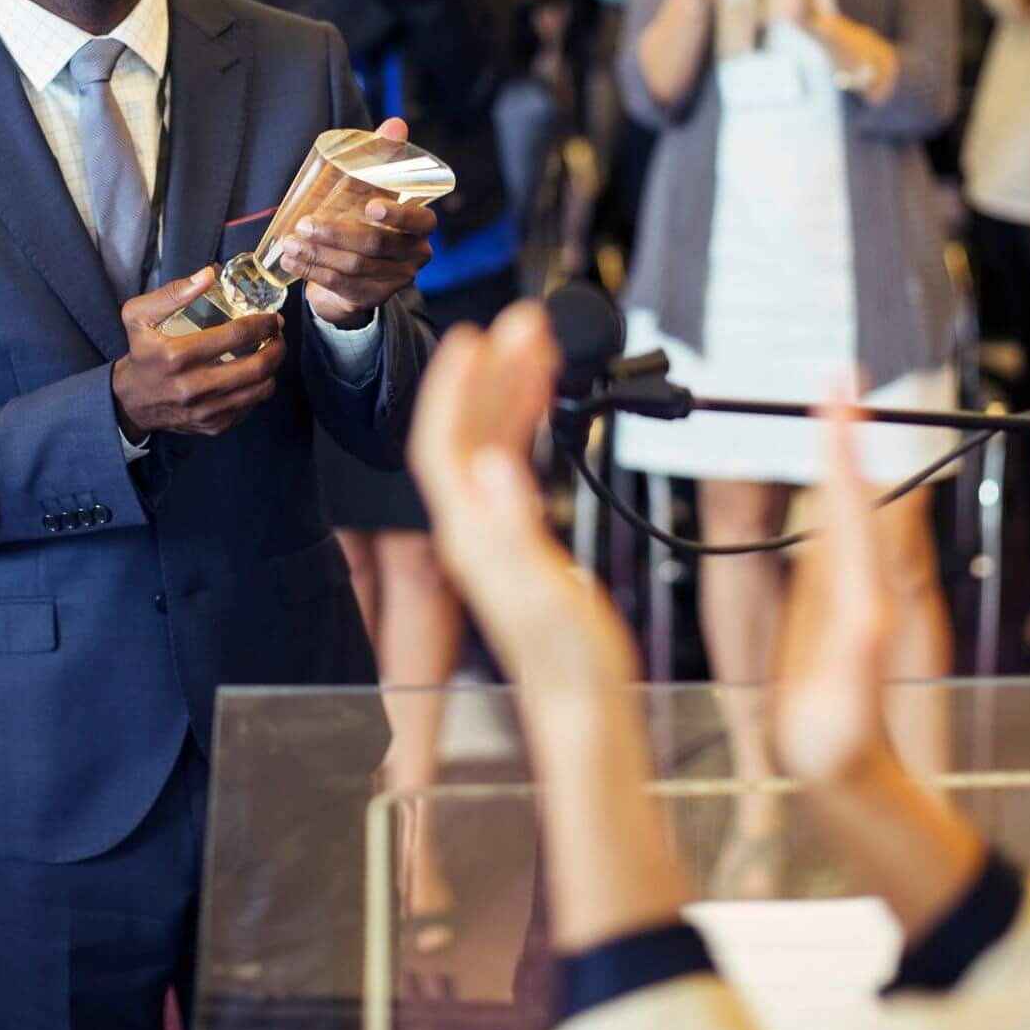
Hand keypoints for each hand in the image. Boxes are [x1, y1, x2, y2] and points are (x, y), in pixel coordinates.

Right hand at [111, 268, 288, 438]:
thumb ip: (172, 293)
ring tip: (271, 353)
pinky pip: (251, 406)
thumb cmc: (141, 353)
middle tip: (278, 334)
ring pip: (260, 390)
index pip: (236, 335)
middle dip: (277, 347)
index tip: (272, 317)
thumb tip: (208, 275)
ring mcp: (206, 410)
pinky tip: (254, 374)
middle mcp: (194, 387)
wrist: (132, 402)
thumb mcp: (138, 316)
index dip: (263, 323)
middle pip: (257, 367)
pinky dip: (259, 388)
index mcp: (177, 355)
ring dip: (273, 368)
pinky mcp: (214, 426)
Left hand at [275, 115, 436, 327]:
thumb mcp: (374, 187)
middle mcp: (415, 255)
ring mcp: (395, 280)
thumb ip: (384, 156)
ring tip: (291, 243)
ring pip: (354, 267)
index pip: (420, 222)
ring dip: (318, 254)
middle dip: (337, 234)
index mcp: (421, 226)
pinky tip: (292, 262)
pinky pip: (341, 287)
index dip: (398, 217)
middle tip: (305, 224)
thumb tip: (396, 124)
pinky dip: (313, 272)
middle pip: (376, 246)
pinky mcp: (372, 298)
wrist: (358, 266)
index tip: (370, 206)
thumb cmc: (366, 217)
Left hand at [408, 301, 640, 689]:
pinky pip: (514, 460)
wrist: (584, 706)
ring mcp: (494, 529)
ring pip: (492, 440)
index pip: (444, 444)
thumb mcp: (545, 596)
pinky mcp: (518, 536)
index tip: (470, 339)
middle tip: (522, 323)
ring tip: (537, 343)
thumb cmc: (571, 662)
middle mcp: (474, 526)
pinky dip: (526, 422)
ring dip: (511, 387)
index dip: (453, 389)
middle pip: (469, 431)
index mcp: (472, 534)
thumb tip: (492, 469)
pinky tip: (541, 399)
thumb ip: (515, 531)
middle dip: (492, 371)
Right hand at [771, 399, 898, 787]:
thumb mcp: (845, 709)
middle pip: (859, 493)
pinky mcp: (843, 601)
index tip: (836, 396)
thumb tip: (871, 616)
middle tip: (842, 373)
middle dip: (850, 432)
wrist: (853, 778)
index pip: (851, 509)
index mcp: (866, 600)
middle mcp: (868, 586)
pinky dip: (835, 489)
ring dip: (843, 452)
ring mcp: (855, 590)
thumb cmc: (842, 748)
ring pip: (853, 506)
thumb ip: (858, 666)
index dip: (841, 451)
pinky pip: (841, 532)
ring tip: (837, 400)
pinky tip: (829, 475)